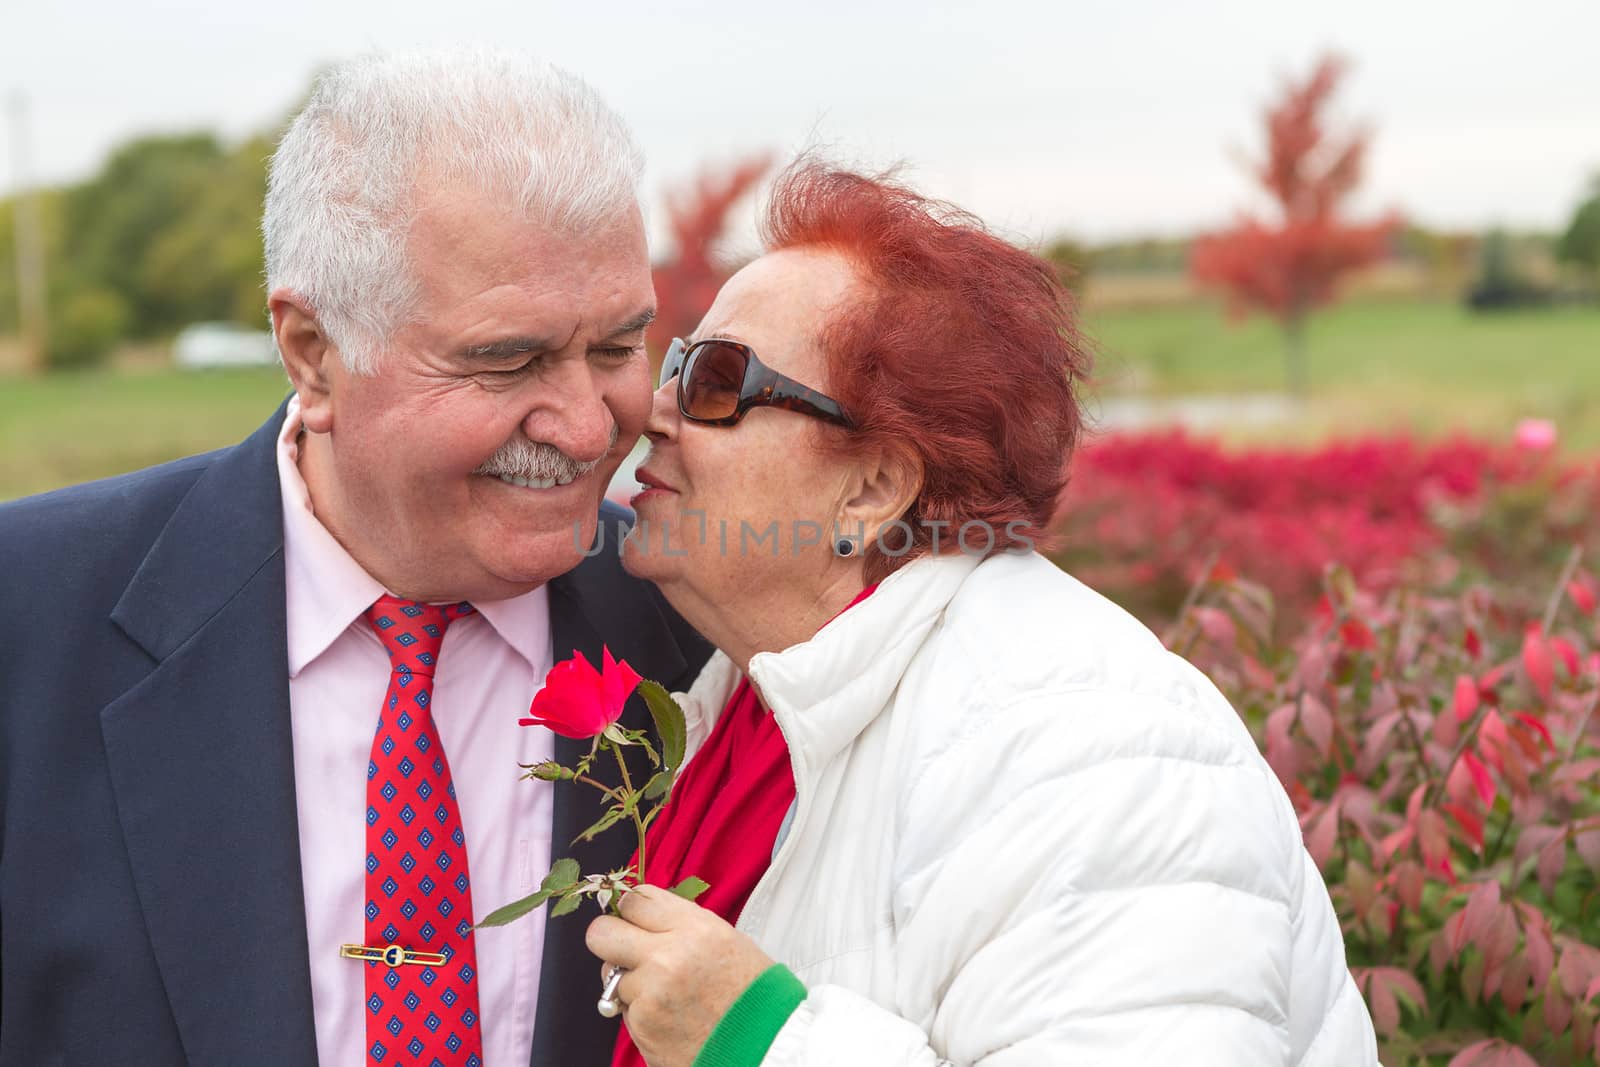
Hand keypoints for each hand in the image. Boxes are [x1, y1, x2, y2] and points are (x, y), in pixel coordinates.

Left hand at [586, 885, 776, 1066]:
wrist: (765, 1046)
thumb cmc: (752, 994)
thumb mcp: (726, 940)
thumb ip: (682, 925)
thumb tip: (647, 917)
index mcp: (695, 929)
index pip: (635, 900)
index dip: (631, 909)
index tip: (635, 918)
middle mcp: (667, 957)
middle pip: (602, 932)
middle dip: (610, 938)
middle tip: (625, 948)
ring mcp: (650, 994)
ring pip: (610, 974)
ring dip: (629, 980)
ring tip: (663, 991)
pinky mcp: (642, 1026)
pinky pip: (624, 1008)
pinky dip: (640, 1010)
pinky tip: (668, 1014)